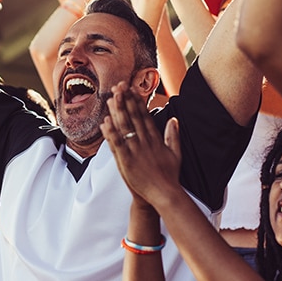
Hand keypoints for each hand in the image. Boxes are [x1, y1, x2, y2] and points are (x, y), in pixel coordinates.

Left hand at [100, 82, 181, 204]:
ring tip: (111, 97)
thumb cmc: (170, 176)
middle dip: (126, 101)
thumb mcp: (176, 153)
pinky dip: (111, 133)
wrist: (165, 194)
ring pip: (124, 127)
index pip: (145, 116)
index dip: (137, 102)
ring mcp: (136, 151)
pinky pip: (117, 144)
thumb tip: (173, 120)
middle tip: (119, 86)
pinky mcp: (127, 162)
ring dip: (117, 111)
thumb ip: (173, 136)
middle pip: (134, 117)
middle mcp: (145, 142)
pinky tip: (105, 122)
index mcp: (156, 139)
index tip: (132, 89)